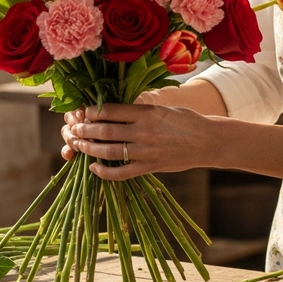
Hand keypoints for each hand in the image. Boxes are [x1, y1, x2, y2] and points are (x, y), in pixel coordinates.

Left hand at [61, 102, 210, 179]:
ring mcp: (146, 151)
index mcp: (147, 112)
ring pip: (108, 151)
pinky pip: (121, 172)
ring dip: (89, 148)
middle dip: (85, 129)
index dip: (93, 111)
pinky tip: (93, 168)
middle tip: (74, 128)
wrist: (208, 141)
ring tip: (78, 145)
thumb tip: (115, 110)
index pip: (111, 110)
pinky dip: (104, 172)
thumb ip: (140, 110)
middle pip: (105, 130)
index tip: (84, 111)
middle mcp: (144, 131)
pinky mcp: (149, 167)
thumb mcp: (163, 108)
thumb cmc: (187, 121)